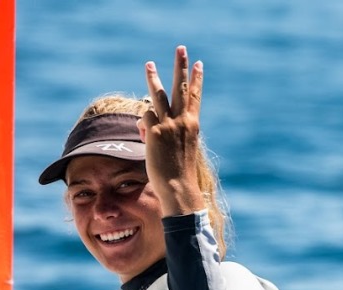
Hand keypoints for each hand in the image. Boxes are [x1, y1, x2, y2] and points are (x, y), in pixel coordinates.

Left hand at [140, 45, 204, 216]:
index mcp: (193, 124)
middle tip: (181, 49)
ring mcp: (168, 125)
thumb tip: (144, 122)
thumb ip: (164, 131)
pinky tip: (145, 136)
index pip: (195, 96)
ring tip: (148, 64)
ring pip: (158, 95)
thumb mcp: (178, 148)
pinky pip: (144, 118)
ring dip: (153, 78)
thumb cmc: (179, 173)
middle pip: (181, 87)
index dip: (196, 79)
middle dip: (181, 66)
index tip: (199, 64)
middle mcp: (182, 121)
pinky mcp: (154, 132)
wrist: (178, 187)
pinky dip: (143, 125)